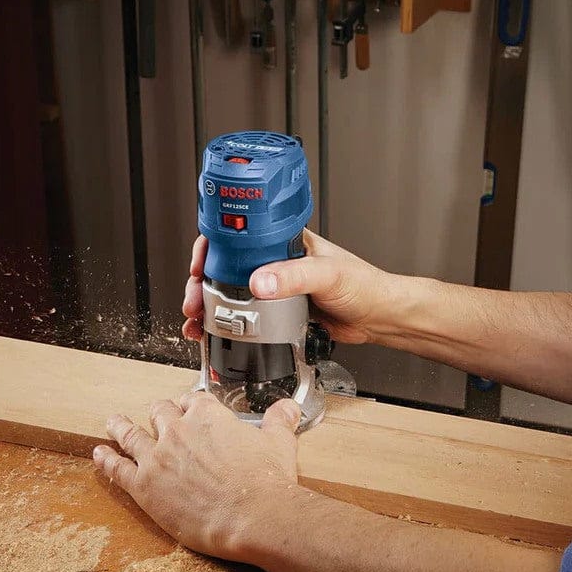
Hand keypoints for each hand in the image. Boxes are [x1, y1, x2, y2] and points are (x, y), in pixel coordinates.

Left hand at [93, 393, 301, 560]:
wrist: (255, 517)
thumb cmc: (267, 482)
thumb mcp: (279, 443)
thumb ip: (279, 421)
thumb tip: (288, 407)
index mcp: (208, 416)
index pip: (192, 400)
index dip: (190, 405)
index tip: (189, 408)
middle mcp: (178, 431)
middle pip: (160, 412)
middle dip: (158, 413)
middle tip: (155, 416)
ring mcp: (157, 458)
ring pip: (131, 434)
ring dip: (120, 427)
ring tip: (112, 423)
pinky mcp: (144, 487)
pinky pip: (118, 468)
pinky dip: (106, 460)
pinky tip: (99, 454)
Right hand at [181, 229, 390, 344]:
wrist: (378, 317)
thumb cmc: (363, 285)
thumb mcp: (326, 274)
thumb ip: (292, 276)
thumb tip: (260, 282)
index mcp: (284, 242)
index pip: (238, 238)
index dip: (211, 249)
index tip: (197, 265)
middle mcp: (276, 263)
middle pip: (226, 269)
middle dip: (201, 285)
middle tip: (193, 301)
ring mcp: (276, 288)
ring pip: (231, 295)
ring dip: (209, 308)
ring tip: (197, 321)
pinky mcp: (279, 313)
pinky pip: (247, 318)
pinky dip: (227, 326)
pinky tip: (217, 333)